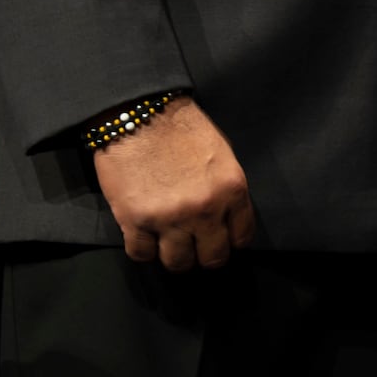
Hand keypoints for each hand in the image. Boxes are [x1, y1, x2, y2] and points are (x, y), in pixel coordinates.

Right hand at [91, 96, 256, 271]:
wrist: (139, 113)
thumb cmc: (182, 129)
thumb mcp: (222, 155)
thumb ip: (226, 190)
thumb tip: (227, 219)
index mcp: (232, 190)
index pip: (242, 237)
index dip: (231, 241)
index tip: (221, 239)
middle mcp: (205, 209)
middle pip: (212, 258)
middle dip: (205, 256)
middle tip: (196, 247)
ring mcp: (169, 218)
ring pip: (177, 263)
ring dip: (174, 257)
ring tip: (168, 244)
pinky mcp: (135, 220)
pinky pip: (141, 255)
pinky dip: (143, 250)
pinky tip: (144, 237)